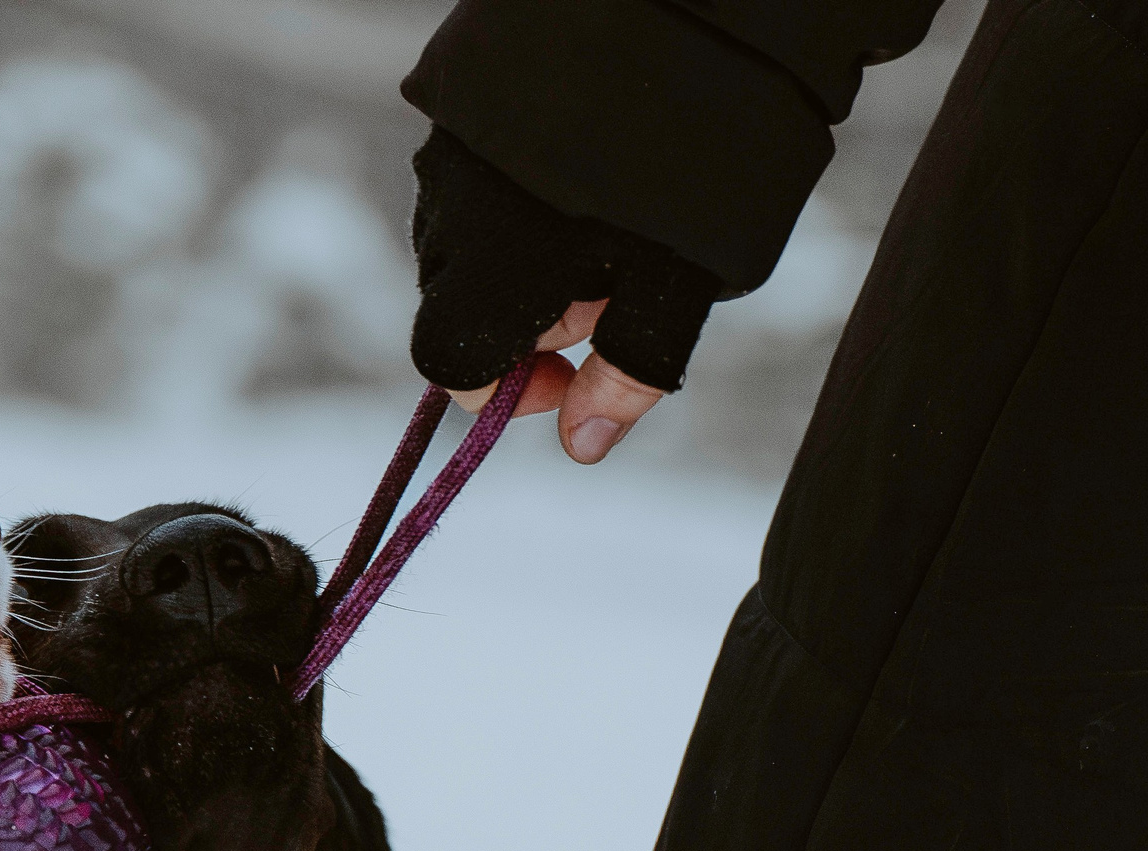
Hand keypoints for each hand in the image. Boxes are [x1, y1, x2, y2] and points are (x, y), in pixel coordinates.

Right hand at [409, 126, 723, 464]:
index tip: (573, 373)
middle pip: (455, 307)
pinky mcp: (457, 104)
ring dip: (519, 260)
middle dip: (523, 322)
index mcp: (493, 267)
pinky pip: (467, 181)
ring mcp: (446, 151)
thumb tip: (581, 449)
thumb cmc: (702, 156)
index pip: (449, 368)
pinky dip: (514, 199)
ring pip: (461, 242)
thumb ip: (628, 373)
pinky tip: (585, 166)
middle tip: (611, 283)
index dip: (507, 392)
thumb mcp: (685, 281)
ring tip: (605, 216)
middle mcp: (449, 212)